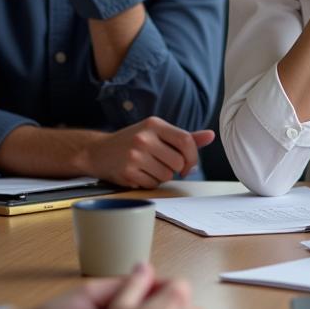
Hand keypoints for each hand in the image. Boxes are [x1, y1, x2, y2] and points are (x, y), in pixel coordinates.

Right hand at [83, 117, 214, 187]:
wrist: (98, 152)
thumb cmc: (133, 141)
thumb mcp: (157, 133)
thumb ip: (184, 137)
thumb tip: (211, 135)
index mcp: (155, 124)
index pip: (186, 140)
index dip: (193, 156)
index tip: (189, 165)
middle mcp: (144, 138)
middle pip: (178, 161)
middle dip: (176, 168)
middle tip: (164, 165)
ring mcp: (135, 155)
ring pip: (166, 175)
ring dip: (162, 176)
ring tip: (149, 167)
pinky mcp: (128, 172)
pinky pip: (152, 184)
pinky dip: (150, 183)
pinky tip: (140, 174)